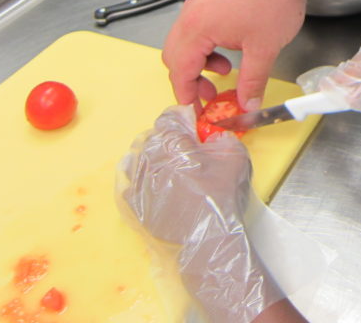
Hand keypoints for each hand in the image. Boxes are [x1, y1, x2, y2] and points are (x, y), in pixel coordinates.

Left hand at [120, 105, 281, 321]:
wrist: (207, 242)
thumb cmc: (222, 198)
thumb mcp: (236, 157)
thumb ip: (222, 137)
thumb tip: (212, 136)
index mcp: (173, 142)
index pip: (170, 117)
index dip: (183, 118)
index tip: (192, 125)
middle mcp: (149, 157)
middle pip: (153, 135)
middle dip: (168, 136)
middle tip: (185, 147)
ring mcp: (136, 181)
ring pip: (137, 155)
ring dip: (151, 153)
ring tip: (166, 162)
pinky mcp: (130, 204)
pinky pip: (124, 179)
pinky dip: (133, 172)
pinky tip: (144, 174)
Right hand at [162, 0, 312, 110]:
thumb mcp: (264, 48)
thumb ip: (252, 81)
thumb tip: (247, 105)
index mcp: (196, 29)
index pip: (179, 72)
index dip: (186, 96)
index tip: (198, 113)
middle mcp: (190, 14)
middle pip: (174, 57)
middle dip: (189, 80)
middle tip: (210, 97)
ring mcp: (199, 2)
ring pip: (185, 41)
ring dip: (200, 62)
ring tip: (226, 72)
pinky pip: (197, 27)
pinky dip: (207, 45)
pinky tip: (232, 48)